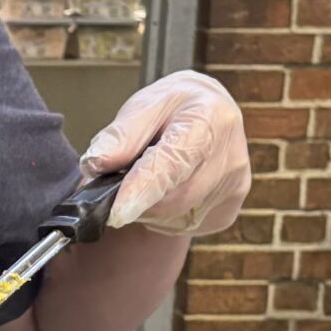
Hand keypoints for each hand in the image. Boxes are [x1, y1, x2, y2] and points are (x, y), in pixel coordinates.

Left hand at [84, 71, 250, 236]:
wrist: (212, 111)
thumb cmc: (176, 107)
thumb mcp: (145, 105)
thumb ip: (120, 135)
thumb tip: (96, 164)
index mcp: (208, 120)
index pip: (173, 163)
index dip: (143, 190)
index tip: (117, 212)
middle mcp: (229, 157)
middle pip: (173, 199)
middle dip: (137, 200)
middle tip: (119, 185)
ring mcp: (234, 187)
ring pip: (175, 218)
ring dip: (149, 208)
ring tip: (148, 179)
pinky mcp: (228, 209)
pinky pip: (184, 225)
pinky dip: (164, 216)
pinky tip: (168, 190)